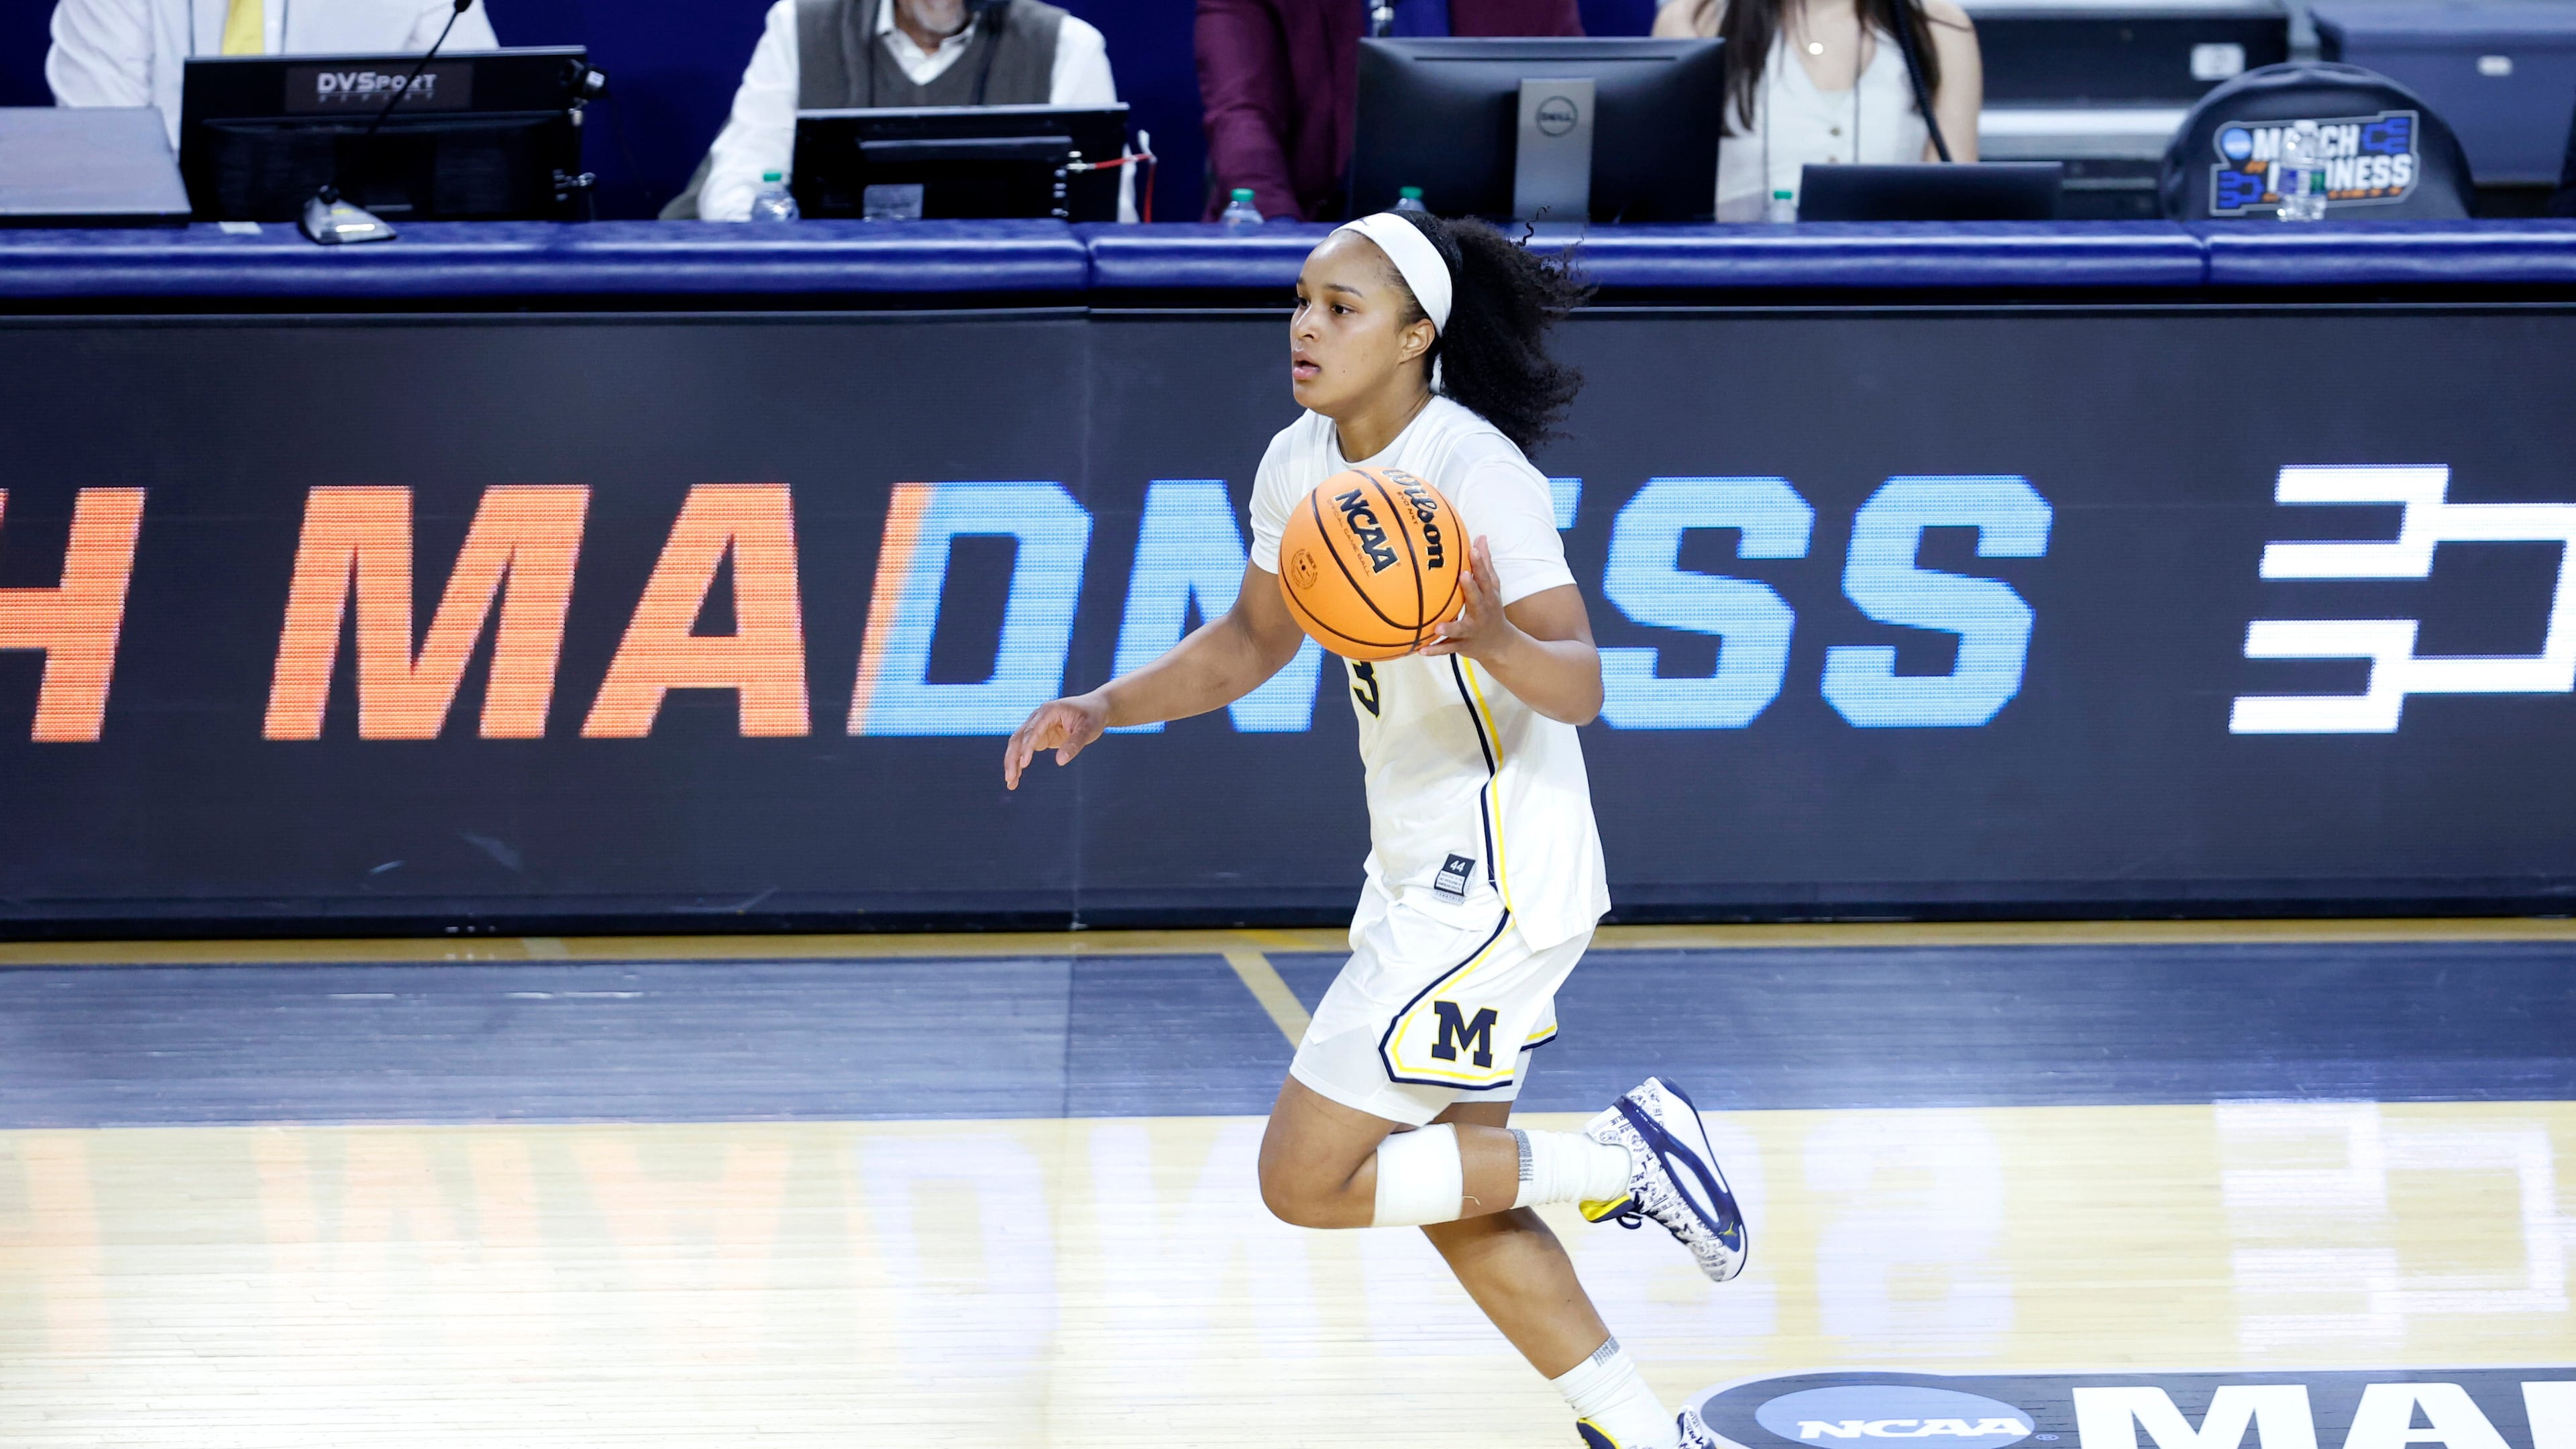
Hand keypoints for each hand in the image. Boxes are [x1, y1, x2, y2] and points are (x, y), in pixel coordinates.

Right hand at [1003, 692, 1107, 789]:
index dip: (1027, 746)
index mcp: (1049, 711)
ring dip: (1012, 762)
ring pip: (1018, 745)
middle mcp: (1038, 717)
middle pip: (1018, 737)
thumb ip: (1074, 744)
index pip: (1033, 730)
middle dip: (1012, 757)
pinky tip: (1016, 778)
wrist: (1095, 708)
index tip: (1024, 763)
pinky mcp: (1039, 736)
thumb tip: (1060, 761)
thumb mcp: (1088, 730)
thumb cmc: (1092, 716)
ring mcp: (1037, 727)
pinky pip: (1025, 750)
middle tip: (1009, 778)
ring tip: (1010, 783)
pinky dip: (1019, 763)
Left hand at [1418, 537, 1517, 661]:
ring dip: (1449, 628)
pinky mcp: (1462, 646)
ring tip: (1437, 626)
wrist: (1499, 645)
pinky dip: (1434, 650)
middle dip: (1471, 589)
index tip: (1473, 550)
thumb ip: (1485, 565)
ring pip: (1460, 630)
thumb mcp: (1492, 588)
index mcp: (1488, 598)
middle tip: (1463, 576)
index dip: (1480, 565)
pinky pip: (1447, 649)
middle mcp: (1482, 614)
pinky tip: (1420, 650)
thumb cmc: (1491, 609)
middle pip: (1477, 600)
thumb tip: (1480, 538)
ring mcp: (1471, 632)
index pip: (1485, 579)